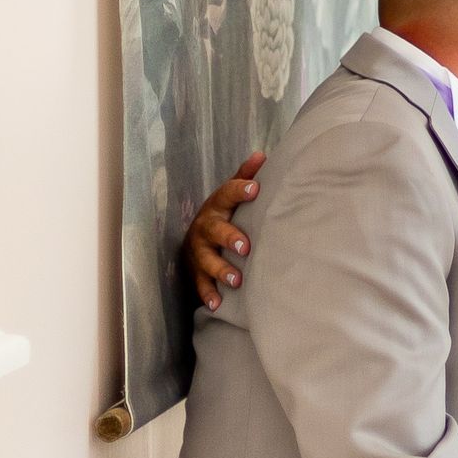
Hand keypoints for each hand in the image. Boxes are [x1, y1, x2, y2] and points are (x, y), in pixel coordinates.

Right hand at [186, 155, 263, 309]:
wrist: (196, 236)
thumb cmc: (223, 213)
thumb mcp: (230, 194)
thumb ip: (245, 176)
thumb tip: (261, 154)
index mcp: (217, 205)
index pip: (227, 193)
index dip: (240, 190)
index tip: (255, 188)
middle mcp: (205, 227)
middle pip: (215, 230)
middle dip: (229, 238)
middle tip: (245, 247)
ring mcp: (198, 250)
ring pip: (206, 260)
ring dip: (220, 270)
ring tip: (236, 280)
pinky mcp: (195, 271)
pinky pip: (199, 283)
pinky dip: (207, 293)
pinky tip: (217, 303)